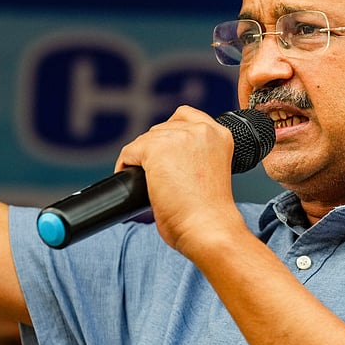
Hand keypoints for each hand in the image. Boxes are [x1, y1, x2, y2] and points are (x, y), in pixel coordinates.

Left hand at [115, 106, 246, 254]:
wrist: (209, 228)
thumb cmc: (210, 213)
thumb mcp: (210, 172)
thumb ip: (194, 157)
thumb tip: (165, 160)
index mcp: (219, 135)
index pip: (186, 116)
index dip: (171, 134)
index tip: (166, 152)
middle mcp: (201, 130)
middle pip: (162, 128)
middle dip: (154, 149)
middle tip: (152, 173)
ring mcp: (178, 137)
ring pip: (145, 140)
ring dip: (140, 158)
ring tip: (142, 179)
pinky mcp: (156, 149)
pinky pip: (130, 151)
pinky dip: (125, 165)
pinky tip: (129, 178)